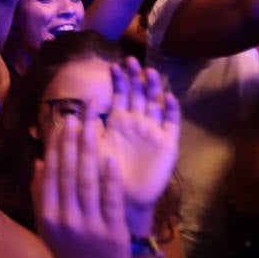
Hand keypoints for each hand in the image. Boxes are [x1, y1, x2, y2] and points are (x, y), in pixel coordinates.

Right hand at [34, 115, 128, 257]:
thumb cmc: (67, 251)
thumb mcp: (47, 224)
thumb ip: (41, 194)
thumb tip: (39, 161)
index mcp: (48, 214)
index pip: (51, 173)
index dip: (56, 146)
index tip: (61, 122)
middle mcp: (65, 217)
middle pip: (68, 172)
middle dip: (72, 141)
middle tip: (77, 115)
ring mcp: (89, 224)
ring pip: (88, 181)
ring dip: (90, 151)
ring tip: (93, 127)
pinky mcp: (113, 232)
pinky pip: (111, 200)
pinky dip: (110, 179)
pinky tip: (111, 159)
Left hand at [102, 59, 179, 225]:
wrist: (120, 197)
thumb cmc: (103, 172)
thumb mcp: (93, 144)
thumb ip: (88, 125)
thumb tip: (86, 100)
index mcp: (119, 121)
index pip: (121, 94)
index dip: (119, 80)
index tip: (113, 65)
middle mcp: (137, 123)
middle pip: (139, 94)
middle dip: (136, 77)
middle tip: (132, 60)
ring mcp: (154, 132)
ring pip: (156, 104)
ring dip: (154, 88)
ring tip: (149, 72)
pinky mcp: (168, 144)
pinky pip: (172, 124)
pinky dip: (172, 110)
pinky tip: (168, 98)